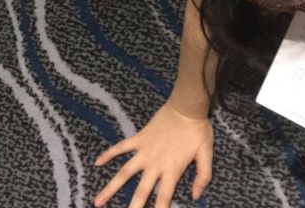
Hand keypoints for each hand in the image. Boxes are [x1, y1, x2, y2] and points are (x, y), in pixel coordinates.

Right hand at [93, 99, 213, 206]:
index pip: (164, 198)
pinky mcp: (139, 138)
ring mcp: (145, 151)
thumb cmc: (197, 130)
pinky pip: (122, 147)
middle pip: (142, 190)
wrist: (186, 106)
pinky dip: (109, 154)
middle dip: (133, 207)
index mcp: (172, 170)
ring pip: (125, 172)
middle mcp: (155, 164)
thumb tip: (195, 196)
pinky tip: (97, 162)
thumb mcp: (206, 154)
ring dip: (111, 187)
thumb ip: (203, 176)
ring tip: (98, 201)